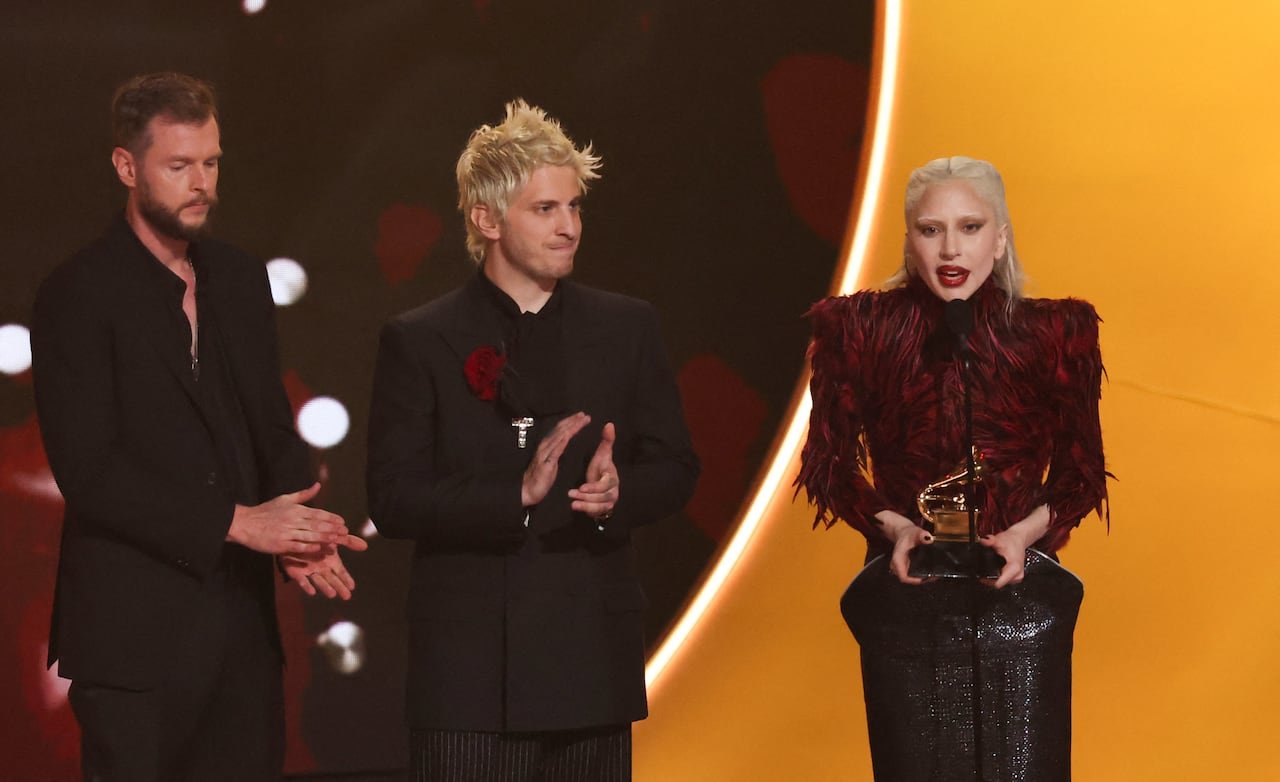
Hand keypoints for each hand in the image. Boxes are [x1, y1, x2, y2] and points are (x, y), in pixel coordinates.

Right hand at [227, 482, 347, 554]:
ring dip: (325, 538)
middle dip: (332, 528)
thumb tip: (318, 485)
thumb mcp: (285, 499)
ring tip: (337, 540)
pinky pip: (297, 546)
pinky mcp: (280, 544)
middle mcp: (293, 520)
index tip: (342, 522)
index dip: (331, 518)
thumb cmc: (265, 511)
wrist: (245, 523)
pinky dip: (309, 547)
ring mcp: (287, 533)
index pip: (318, 513)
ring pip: (310, 535)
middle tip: (345, 532)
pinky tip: (318, 548)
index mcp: (295, 509)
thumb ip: (303, 494)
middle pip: (317, 524)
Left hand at [280, 534, 368, 599]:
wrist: (294, 535)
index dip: (346, 578)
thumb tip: (365, 546)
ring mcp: (308, 570)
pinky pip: (301, 580)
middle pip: (332, 579)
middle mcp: (320, 568)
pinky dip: (306, 586)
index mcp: (330, 560)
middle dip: (339, 587)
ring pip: (318, 581)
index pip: (340, 572)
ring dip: (325, 588)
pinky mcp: (295, 571)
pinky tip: (312, 591)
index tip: (352, 586)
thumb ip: (348, 541)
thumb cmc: (314, 537)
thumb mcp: (333, 537)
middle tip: (347, 596)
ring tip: (332, 594)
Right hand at [521, 412, 590, 506]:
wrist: (527, 491)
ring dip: (571, 427)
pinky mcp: (546, 464)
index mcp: (547, 446)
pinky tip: (569, 434)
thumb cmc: (540, 478)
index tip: (581, 416)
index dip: (570, 422)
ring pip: (560, 436)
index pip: (559, 430)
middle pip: (560, 430)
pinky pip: (556, 450)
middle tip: (584, 415)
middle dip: (573, 421)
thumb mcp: (551, 462)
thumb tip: (564, 443)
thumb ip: (556, 451)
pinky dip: (562, 441)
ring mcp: (545, 454)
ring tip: (582, 421)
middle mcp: (545, 446)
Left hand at [569, 422, 618, 520]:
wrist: (603, 487)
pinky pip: (595, 513)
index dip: (594, 487)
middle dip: (587, 497)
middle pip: (602, 498)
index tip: (581, 487)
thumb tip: (609, 424)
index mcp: (613, 478)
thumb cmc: (601, 469)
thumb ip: (607, 441)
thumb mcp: (603, 456)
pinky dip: (586, 510)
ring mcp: (609, 502)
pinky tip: (575, 507)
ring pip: (598, 507)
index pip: (605, 484)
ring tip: (572, 503)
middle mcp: (613, 492)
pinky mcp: (602, 510)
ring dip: (585, 505)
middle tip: (572, 494)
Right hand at [876, 509, 933, 585]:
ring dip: (922, 577)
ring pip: (911, 577)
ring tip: (935, 574)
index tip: (927, 577)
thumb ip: (921, 535)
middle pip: (909, 579)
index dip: (914, 580)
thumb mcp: (916, 532)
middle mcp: (898, 566)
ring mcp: (902, 568)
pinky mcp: (906, 567)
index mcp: (898, 560)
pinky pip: (913, 574)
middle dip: (922, 579)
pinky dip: (922, 574)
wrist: (903, 532)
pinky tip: (931, 571)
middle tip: (935, 576)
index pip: (903, 577)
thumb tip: (929, 538)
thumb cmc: (908, 533)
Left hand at [979, 503, 1050, 588]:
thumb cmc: (1011, 541)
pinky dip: (998, 576)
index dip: (988, 580)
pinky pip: (1003, 580)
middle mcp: (1017, 575)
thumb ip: (990, 541)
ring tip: (991, 567)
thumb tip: (984, 541)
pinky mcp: (1016, 577)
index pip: (999, 583)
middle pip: (998, 584)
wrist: (1019, 540)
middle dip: (989, 578)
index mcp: (1014, 568)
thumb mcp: (999, 539)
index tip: (982, 577)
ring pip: (1000, 583)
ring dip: (993, 577)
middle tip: (984, 569)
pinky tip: (996, 568)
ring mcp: (1017, 577)